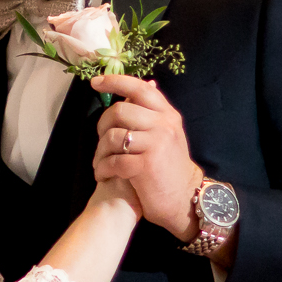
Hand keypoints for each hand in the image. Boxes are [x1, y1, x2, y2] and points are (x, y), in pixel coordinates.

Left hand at [90, 75, 201, 240]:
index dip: (115, 81)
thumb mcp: (168, 133)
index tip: (95, 82)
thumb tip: (148, 84)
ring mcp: (156, 144)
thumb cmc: (169, 166)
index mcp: (167, 115)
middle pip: (119, 111)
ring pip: (113, 136)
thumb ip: (154, 112)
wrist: (185, 199)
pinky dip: (103, 168)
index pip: (139, 89)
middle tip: (101, 141)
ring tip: (100, 163)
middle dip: (102, 126)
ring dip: (100, 152)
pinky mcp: (145, 165)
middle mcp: (164, 125)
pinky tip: (104, 175)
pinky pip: (113, 160)